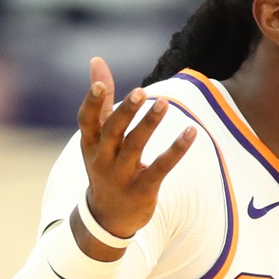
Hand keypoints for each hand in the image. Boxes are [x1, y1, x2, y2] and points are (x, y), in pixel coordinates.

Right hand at [75, 57, 195, 256]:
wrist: (108, 218)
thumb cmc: (105, 166)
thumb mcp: (97, 137)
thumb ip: (101, 100)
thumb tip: (97, 60)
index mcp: (90, 144)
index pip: (86, 120)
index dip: (92, 102)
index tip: (101, 83)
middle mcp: (102, 159)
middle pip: (112, 132)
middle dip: (125, 112)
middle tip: (140, 91)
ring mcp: (121, 176)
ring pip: (135, 147)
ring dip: (149, 124)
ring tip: (164, 103)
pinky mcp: (143, 189)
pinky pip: (161, 167)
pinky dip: (176, 149)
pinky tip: (191, 132)